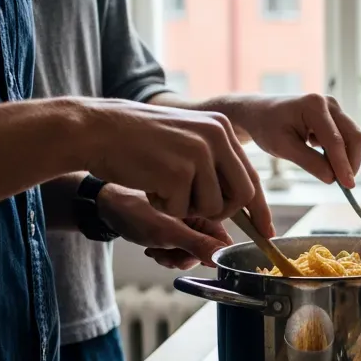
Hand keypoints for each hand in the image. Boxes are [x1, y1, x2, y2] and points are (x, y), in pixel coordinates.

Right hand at [77, 98, 270, 229]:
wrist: (95, 130)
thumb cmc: (136, 139)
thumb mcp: (184, 138)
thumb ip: (214, 160)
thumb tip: (244, 196)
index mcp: (221, 128)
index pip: (251, 175)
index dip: (259, 209)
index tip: (265, 233)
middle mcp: (216, 136)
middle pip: (241, 195)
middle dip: (221, 213)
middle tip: (191, 207)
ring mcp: (199, 153)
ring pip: (212, 207)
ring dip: (184, 208)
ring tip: (161, 185)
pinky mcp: (178, 172)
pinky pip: (180, 210)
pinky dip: (162, 206)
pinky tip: (147, 184)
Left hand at [97, 184, 235, 269]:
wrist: (105, 205)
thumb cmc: (134, 210)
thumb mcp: (167, 232)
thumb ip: (197, 245)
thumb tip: (222, 258)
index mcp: (203, 207)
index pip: (223, 239)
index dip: (211, 254)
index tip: (193, 258)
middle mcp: (198, 214)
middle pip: (206, 249)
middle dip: (186, 257)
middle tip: (168, 253)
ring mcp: (186, 222)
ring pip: (190, 253)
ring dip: (173, 257)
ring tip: (156, 248)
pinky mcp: (174, 228)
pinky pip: (178, 250)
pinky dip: (166, 253)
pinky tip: (152, 246)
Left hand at [212, 93, 360, 187]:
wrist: (260, 113)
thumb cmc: (267, 127)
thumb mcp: (282, 147)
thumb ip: (309, 162)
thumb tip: (332, 178)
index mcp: (314, 106)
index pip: (335, 140)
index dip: (343, 164)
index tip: (348, 186)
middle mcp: (329, 103)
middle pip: (354, 136)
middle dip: (351, 162)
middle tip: (344, 185)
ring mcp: (334, 109)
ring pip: (353, 138)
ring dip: (347, 158)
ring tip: (331, 173)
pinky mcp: (335, 117)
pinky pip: (346, 138)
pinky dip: (341, 153)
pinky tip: (325, 160)